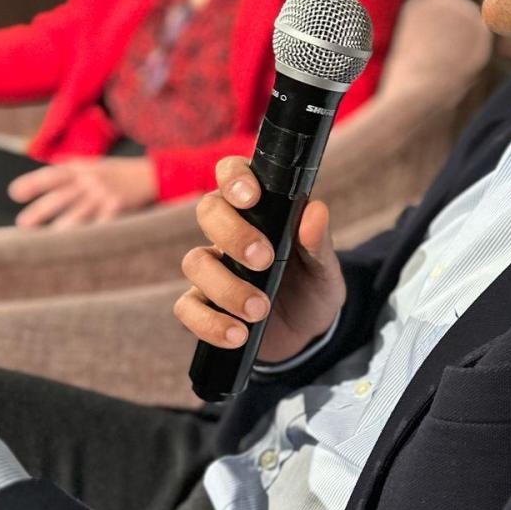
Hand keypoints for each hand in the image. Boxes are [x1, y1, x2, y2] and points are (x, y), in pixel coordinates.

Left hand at [7, 156, 156, 229]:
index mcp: (82, 168)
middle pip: (62, 196)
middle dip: (41, 210)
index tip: (15, 193)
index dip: (33, 183)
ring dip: (62, 229)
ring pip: (79, 214)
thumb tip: (42, 178)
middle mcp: (92, 180)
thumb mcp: (94, 165)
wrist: (155, 175)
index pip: (53, 175)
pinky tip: (79, 248)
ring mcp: (106, 195)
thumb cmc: (119, 173)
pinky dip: (91, 236)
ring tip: (46, 243)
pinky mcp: (120, 208)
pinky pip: (103, 225)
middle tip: (22, 224)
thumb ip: (71, 171)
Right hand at [175, 156, 344, 364]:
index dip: (234, 177)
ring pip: (195, 262)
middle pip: (208, 211)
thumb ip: (318, 242)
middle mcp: (229, 234)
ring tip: (259, 310)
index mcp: (259, 211)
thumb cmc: (312, 288)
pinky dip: (209, 323)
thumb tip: (316, 211)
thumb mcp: (324, 269)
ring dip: (226, 287)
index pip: (233, 174)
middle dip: (233, 234)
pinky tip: (237, 335)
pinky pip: (187, 308)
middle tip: (264, 260)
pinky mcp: (204, 305)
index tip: (251, 197)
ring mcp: (213, 270)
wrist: (307, 334)